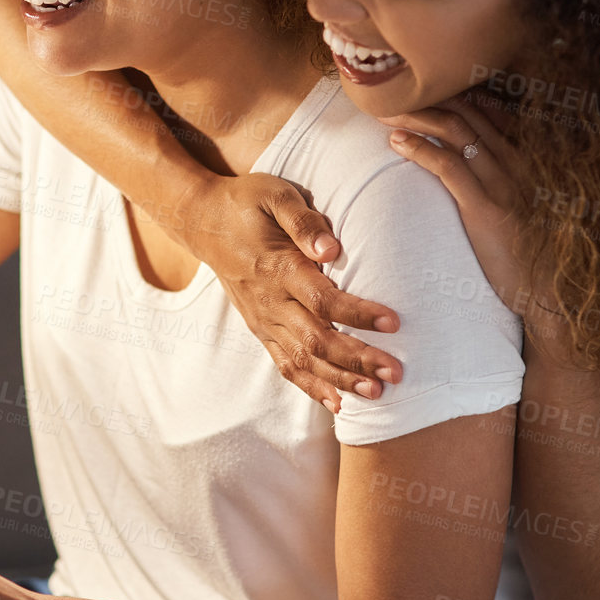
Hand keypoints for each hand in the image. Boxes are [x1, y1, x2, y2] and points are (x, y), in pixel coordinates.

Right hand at [171, 171, 400, 410]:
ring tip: (377, 393)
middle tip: (396, 373)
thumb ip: (303, 221)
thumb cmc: (247, 204)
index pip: (323, 299)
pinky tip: (339, 404)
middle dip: (358, 360)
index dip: (358, 314)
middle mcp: (270, 301)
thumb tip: (332, 249)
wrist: (203, 222)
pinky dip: (312, 387)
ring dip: (340, 380)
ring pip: (303, 360)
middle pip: (317, 340)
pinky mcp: (261, 330)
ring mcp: (264, 320)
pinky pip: (286, 365)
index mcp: (278, 268)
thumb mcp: (276, 195)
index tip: (394, 322)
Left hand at [379, 94, 566, 343]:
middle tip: (392, 94)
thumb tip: (463, 165)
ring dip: (417, 116)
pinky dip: (419, 149)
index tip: (419, 90)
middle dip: (428, 98)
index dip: (450, 95)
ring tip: (386, 112)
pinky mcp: (487, 208)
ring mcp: (503, 183)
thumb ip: (496, 182)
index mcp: (522, 160)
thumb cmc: (525, 253)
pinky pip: (448, 166)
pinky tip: (396, 142)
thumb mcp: (515, 208)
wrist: (547, 292)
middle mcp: (516, 163)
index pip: (485, 111)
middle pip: (468, 112)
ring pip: (455, 131)